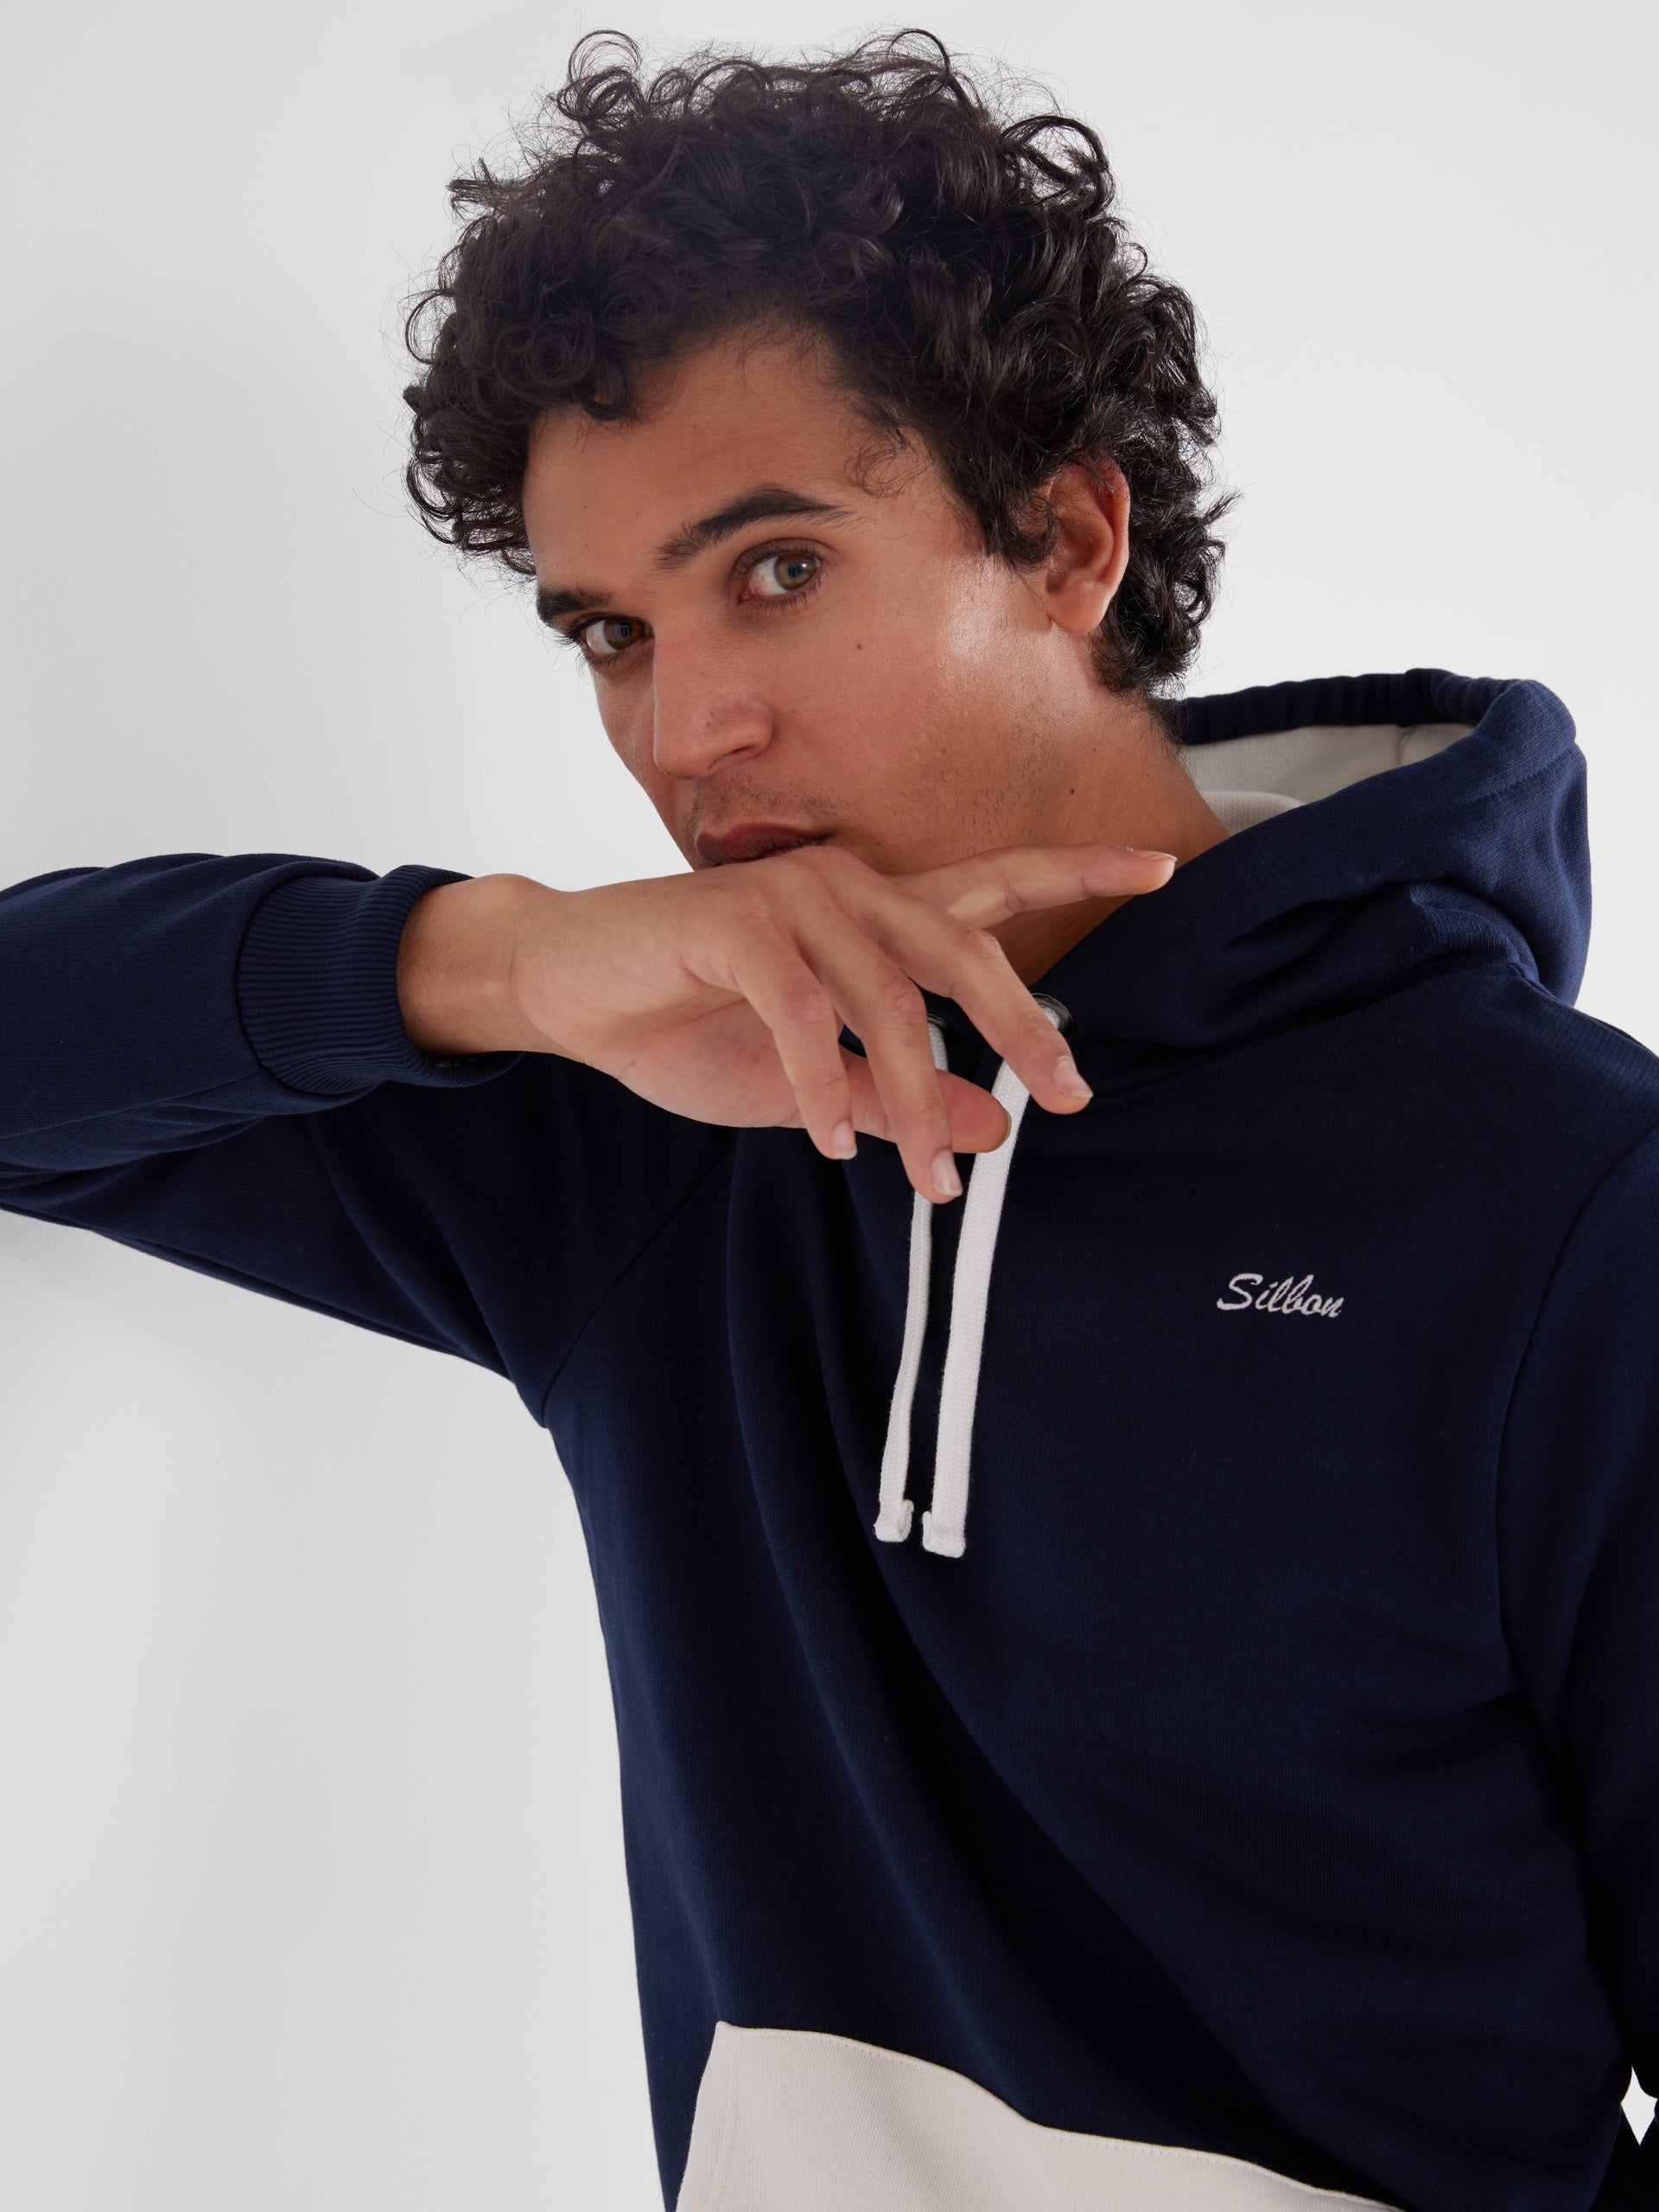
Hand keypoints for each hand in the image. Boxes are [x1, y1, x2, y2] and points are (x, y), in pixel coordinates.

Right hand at [398, 843, 1172, 1201]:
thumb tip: (1001, 1124)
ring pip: (890, 997)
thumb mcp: (814, 1086)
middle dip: (1023, 1024)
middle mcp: (845, 889)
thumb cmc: (690, 1027)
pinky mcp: (734, 925)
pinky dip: (826, 1087)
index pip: (991, 886)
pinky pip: (805, 1014)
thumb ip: (902, 1096)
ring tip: (930, 1181)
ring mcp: (790, 900)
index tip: (1160, 870)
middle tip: (1071, 1096)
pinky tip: (838, 1145)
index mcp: (872, 914)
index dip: (1075, 872)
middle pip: (965, 947)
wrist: (569, 992)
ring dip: (914, 1099)